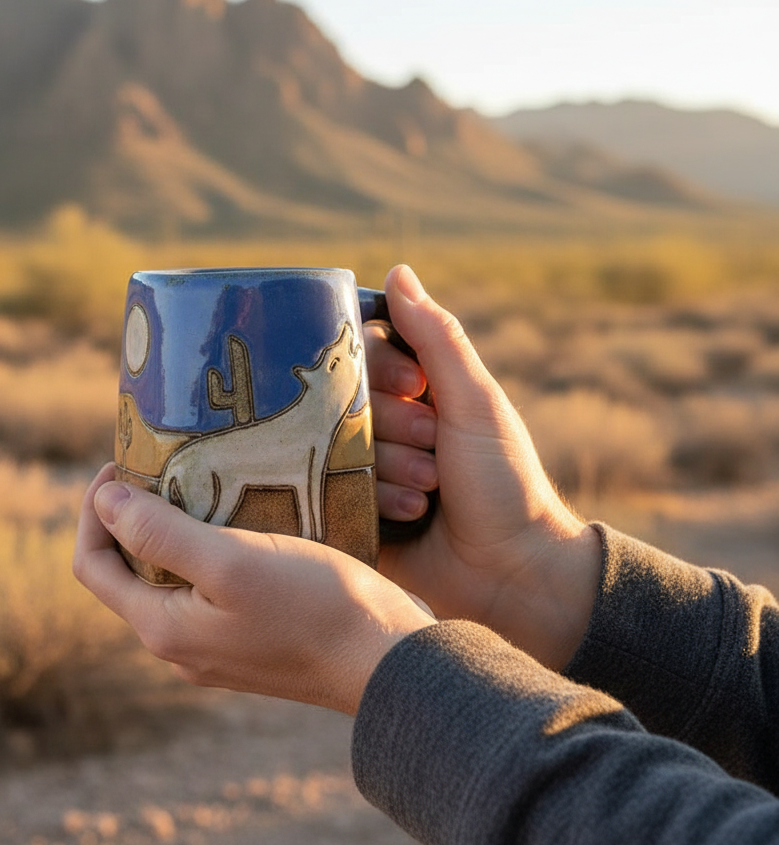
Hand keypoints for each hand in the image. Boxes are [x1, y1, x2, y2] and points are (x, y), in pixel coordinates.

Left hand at [73, 463, 434, 714]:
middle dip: (134, 516)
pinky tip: (240, 518)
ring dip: (173, 530)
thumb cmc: (313, 605)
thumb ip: (160, 535)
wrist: (387, 660)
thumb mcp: (230, 561)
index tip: (122, 464)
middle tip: (163, 463)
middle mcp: (179, 645)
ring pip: (171, 578)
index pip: (93, 565)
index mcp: (162, 628)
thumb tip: (103, 502)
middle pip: (129, 571)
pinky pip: (208, 588)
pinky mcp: (249, 638)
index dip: (96, 511)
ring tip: (202, 481)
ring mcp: (215, 646)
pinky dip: (208, 548)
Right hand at [367, 265, 601, 669]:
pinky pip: (331, 490)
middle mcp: (384, 427)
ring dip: (387, 468)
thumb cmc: (505, 481)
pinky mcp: (351, 513)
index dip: (380, 369)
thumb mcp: (475, 403)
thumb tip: (398, 271)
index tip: (414, 390)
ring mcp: (364, 471)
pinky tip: (410, 514)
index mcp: (416, 393)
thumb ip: (436, 338)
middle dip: (392, 428)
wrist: (512, 574)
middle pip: (344, 400)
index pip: (365, 354)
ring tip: (430, 491)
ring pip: (335, 446)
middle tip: (435, 453)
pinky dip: (374, 499)